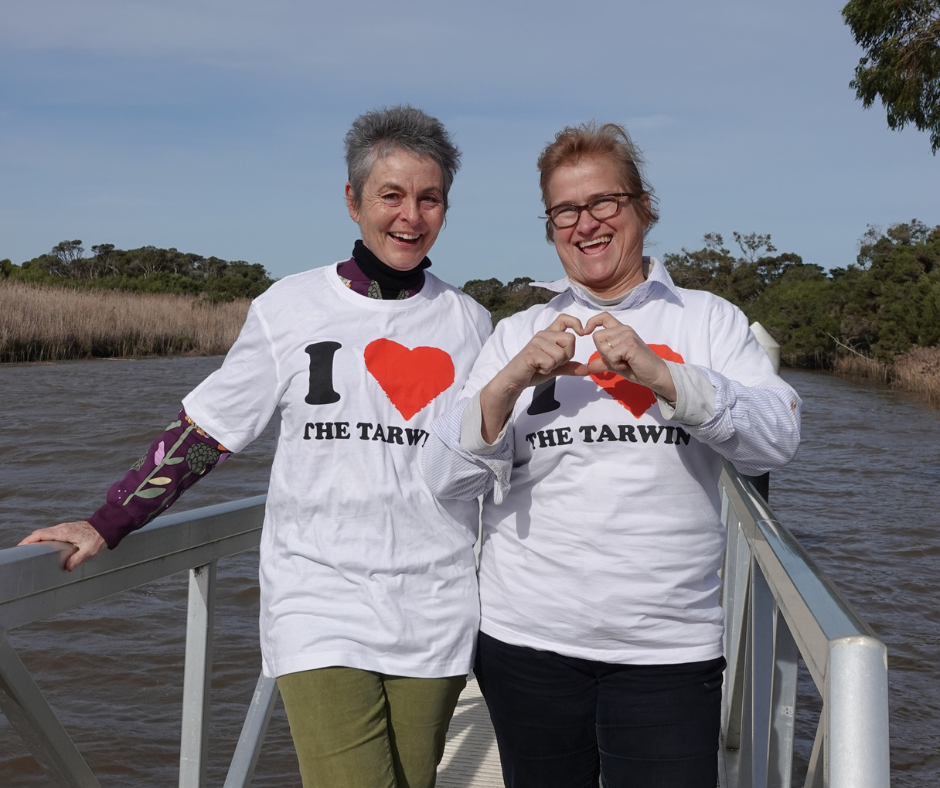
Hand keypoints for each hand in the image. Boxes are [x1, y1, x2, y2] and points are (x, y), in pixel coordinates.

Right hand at [18, 521, 106, 571]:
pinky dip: (45, 538)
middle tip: (23, 551)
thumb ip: (77, 559)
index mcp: (63, 532)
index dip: (30, 540)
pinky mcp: (68, 528)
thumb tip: (67, 568)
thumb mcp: (89, 551)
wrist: (107, 526)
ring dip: (37, 539)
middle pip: (41, 533)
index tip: (21, 546)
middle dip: (30, 540)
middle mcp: (62, 528)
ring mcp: (64, 527)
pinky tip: (45, 546)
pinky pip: (52, 532)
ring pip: (46, 532)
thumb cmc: (98, 537)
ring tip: (31, 550)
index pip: (41, 534)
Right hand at [480, 314, 589, 441]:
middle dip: (566, 356)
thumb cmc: (533, 371)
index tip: (582, 332)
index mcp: (549, 335)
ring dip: (555, 365)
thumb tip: (586, 369)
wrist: (514, 380)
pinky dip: (547, 369)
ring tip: (542, 365)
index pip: (564, 319)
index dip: (576, 323)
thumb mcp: (555, 368)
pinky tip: (537, 368)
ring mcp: (536, 342)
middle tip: (553, 362)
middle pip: (570, 340)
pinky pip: (551, 362)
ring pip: (561, 354)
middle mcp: (543, 335)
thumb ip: (569, 367)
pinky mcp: (531, 352)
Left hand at [584, 312, 677, 401]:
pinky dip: (616, 364)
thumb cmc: (638, 368)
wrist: (655, 375)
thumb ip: (603, 362)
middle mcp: (624, 329)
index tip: (585, 332)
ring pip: (603, 347)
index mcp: (621, 330)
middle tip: (618, 358)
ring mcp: (627, 335)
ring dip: (610, 360)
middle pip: (597, 337)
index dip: (592, 322)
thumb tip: (588, 366)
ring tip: (624, 361)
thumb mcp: (616, 364)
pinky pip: (610, 356)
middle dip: (602, 352)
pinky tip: (627, 364)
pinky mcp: (630, 344)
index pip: (603, 317)